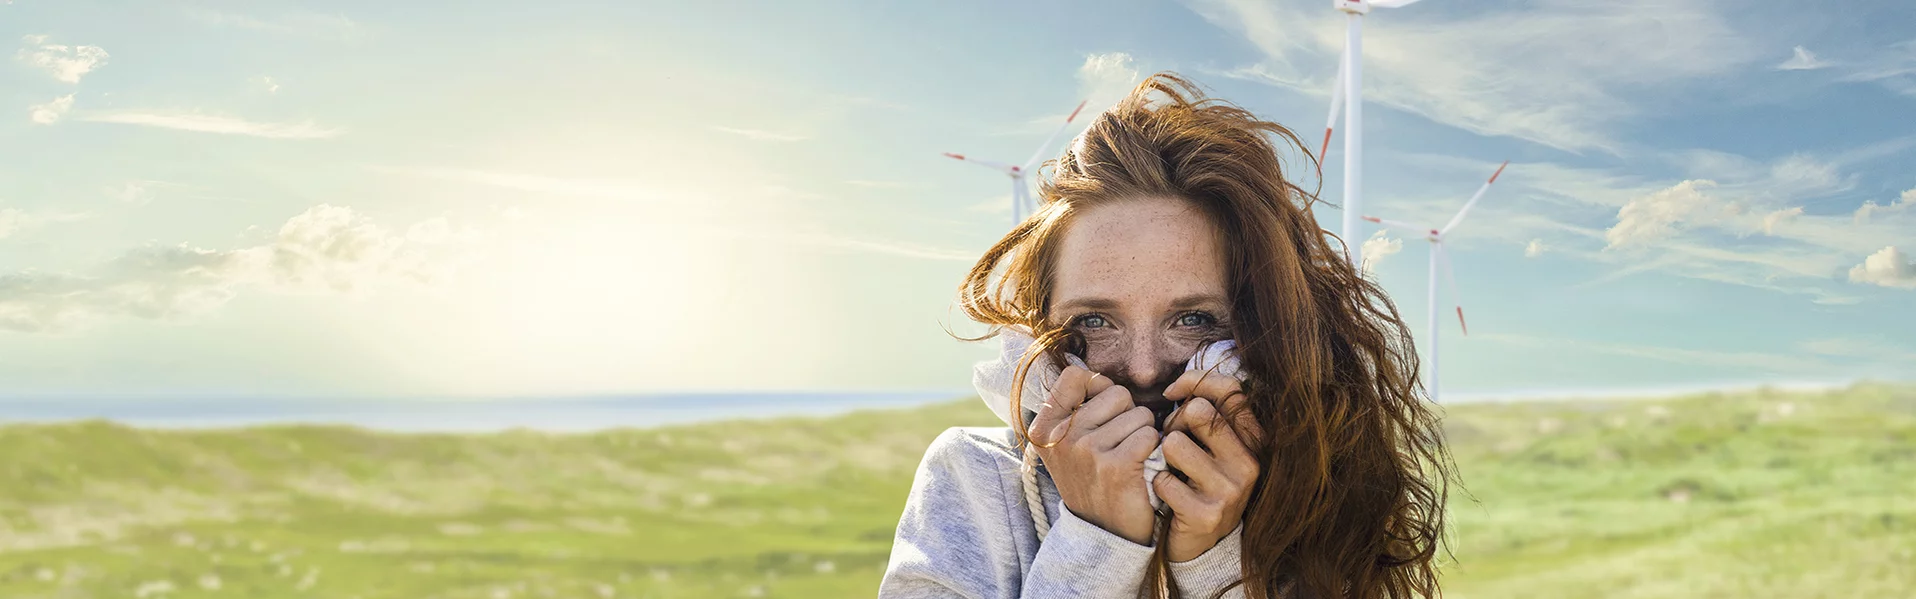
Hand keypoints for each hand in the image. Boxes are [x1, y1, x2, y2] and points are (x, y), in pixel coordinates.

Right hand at [1029, 365, 1160, 545]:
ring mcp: (1086, 452)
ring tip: (1129, 458)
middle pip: (1115, 393)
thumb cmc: (1092, 481)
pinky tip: (1142, 467)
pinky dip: (1154, 449)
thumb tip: (1087, 369)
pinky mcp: (1116, 467)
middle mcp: (1061, 438)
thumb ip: (1072, 408)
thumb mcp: (1066, 446)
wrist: (1104, 534)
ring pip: (1138, 414)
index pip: (1076, 376)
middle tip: (1118, 444)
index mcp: (1044, 429)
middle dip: (1127, 414)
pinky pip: (1149, 434)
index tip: (1102, 412)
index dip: (1099, 388)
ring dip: (1143, 433)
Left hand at [1153, 369, 1262, 562]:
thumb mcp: (1211, 446)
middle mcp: (1248, 464)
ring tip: (1170, 470)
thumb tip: (1174, 388)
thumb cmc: (1198, 482)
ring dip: (1163, 456)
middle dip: (1174, 423)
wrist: (1199, 544)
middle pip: (1198, 412)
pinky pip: (1163, 480)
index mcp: (1253, 441)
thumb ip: (1202, 412)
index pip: (1230, 389)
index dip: (1195, 381)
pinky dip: (1157, 486)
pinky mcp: (1207, 514)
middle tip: (1173, 445)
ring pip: (1174, 443)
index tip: (1172, 392)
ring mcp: (1230, 491)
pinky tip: (1168, 497)